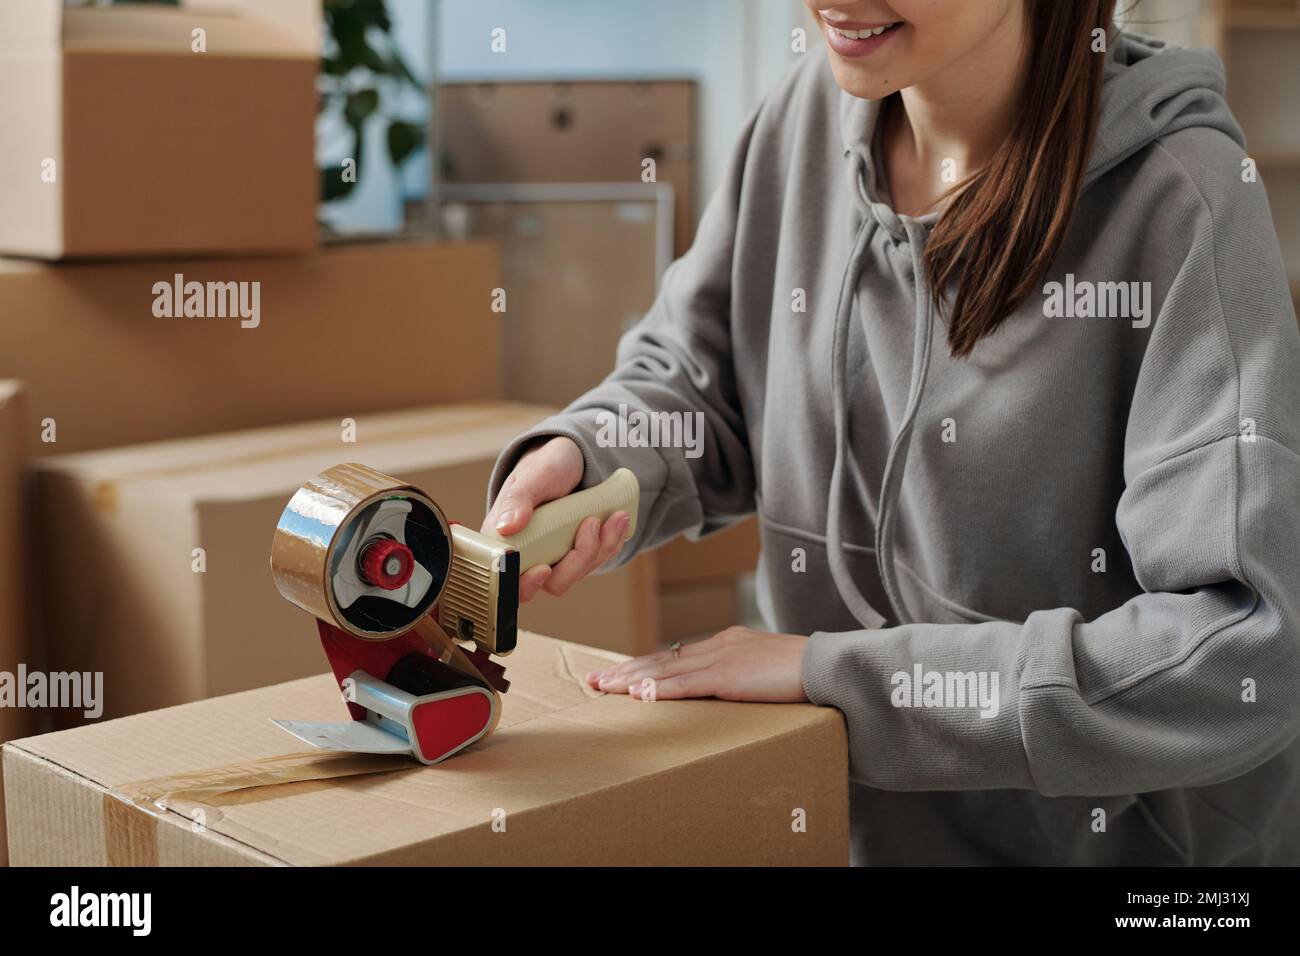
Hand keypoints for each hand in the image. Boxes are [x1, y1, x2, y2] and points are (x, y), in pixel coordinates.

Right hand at [482, 436, 632, 602]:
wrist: (572, 461)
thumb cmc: (546, 466)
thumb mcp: (533, 476)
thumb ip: (518, 499)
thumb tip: (506, 527)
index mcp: (505, 541)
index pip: (506, 581)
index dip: (525, 584)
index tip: (544, 568)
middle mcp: (529, 555)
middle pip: (552, 583)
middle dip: (579, 558)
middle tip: (592, 522)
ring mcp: (555, 558)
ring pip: (579, 573)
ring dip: (602, 547)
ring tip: (615, 515)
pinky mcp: (577, 555)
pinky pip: (596, 561)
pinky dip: (611, 542)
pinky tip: (617, 518)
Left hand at [585, 626, 809, 701]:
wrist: (826, 666)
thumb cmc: (803, 673)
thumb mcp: (765, 670)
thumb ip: (743, 676)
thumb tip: (727, 691)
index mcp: (726, 643)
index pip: (675, 655)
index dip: (643, 665)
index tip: (618, 674)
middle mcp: (718, 645)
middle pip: (660, 659)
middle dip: (624, 671)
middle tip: (593, 681)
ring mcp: (721, 658)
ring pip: (664, 670)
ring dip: (630, 680)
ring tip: (602, 688)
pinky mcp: (727, 676)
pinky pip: (685, 684)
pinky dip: (658, 689)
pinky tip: (636, 695)